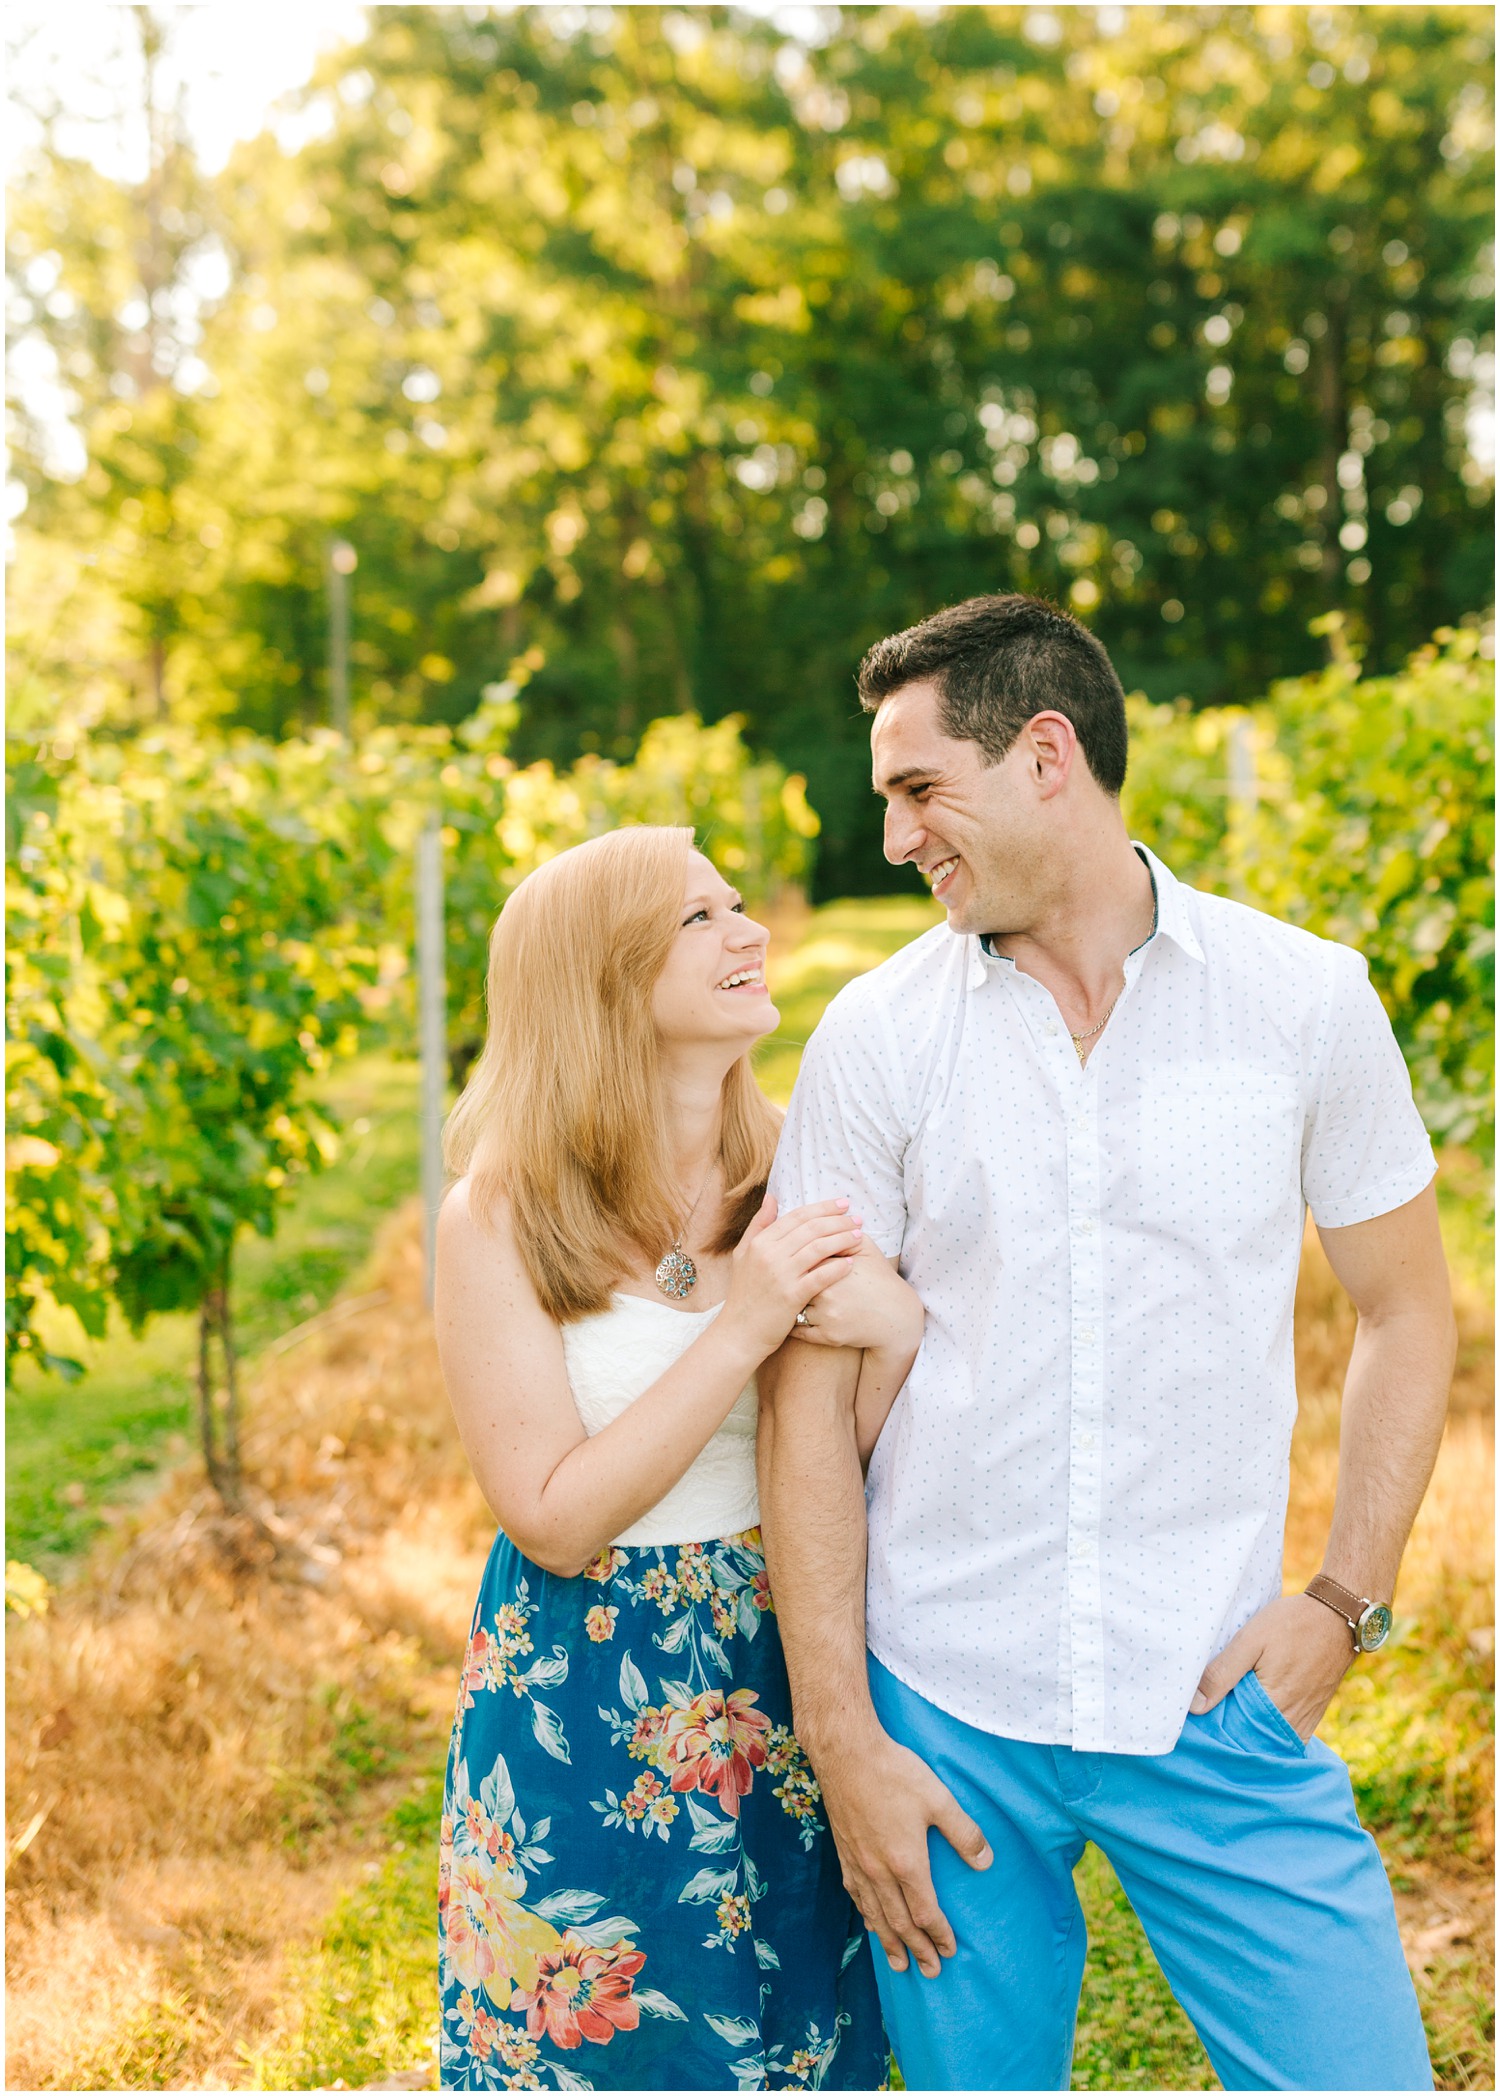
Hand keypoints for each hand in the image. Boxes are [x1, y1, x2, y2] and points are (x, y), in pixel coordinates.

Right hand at [720, 1194, 862, 1359]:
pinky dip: (837, 1267)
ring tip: (858, 1236)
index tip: (843, 1204)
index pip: (797, 1216)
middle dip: (838, 1220)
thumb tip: (772, 1197)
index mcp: (760, 1242)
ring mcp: (780, 1275)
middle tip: (857, 1219)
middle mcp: (769, 1254)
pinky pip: (820, 1276)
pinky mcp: (791, 1296)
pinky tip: (851, 1263)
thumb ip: (758, 1225)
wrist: (738, 1332)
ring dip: (842, 1239)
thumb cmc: (745, 1294)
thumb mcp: (743, 1254)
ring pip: (818, 1248)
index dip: (823, 1207)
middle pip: (811, 1228)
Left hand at [792, 1241, 923, 1354]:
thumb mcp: (866, 1249)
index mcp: (831, 1268)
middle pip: (792, 1281)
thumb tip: (815, 1220)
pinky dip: (790, 1325)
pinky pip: (798, 1331)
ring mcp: (826, 1317)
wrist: (896, 1315)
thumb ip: (840, 1232)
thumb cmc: (880, 1278)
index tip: (789, 1256)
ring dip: (786, 1302)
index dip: (793, 1257)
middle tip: (780, 1275)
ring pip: (792, 1307)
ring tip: (781, 1296)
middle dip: (786, 1278)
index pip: (799, 1257)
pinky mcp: (827, 1336)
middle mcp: (825, 1293)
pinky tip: (787, 1316)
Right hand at [810, 1719, 990, 1977]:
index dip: (939, 1935)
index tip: (950, 1950)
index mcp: (906, 1863)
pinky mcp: (844, 1853)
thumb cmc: (894, 1772)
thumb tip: (986, 1862)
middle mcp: (879, 1872)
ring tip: (899, 1964)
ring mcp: (858, 1865)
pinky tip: (870, 1922)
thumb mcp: (938, 1798)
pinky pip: (856, 1897)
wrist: (845, 1753)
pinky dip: (867, 1917)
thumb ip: (964, 1832)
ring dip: (890, 1943)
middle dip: (917, 1950)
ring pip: (875, 1915)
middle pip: (900, 1923)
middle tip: (930, 1972)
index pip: (926, 1912)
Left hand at [1189, 1592, 1355, 1740]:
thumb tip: (1196, 1706)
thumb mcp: (1250, 1640)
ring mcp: (1306, 1719)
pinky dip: (1269, 1730)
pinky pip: (1288, 1733)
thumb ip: (1222, 1673)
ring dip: (1250, 1733)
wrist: (1337, 1616)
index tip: (1198, 1724)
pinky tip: (1253, 1716)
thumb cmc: (1292, 1624)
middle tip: (1208, 1720)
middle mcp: (1292, 1720)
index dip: (1215, 1731)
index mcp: (1274, 1705)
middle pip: (1254, 1742)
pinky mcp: (1313, 1713)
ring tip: (1228, 1717)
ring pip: (1271, 1739)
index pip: (1236, 1736)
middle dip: (1231, 1735)